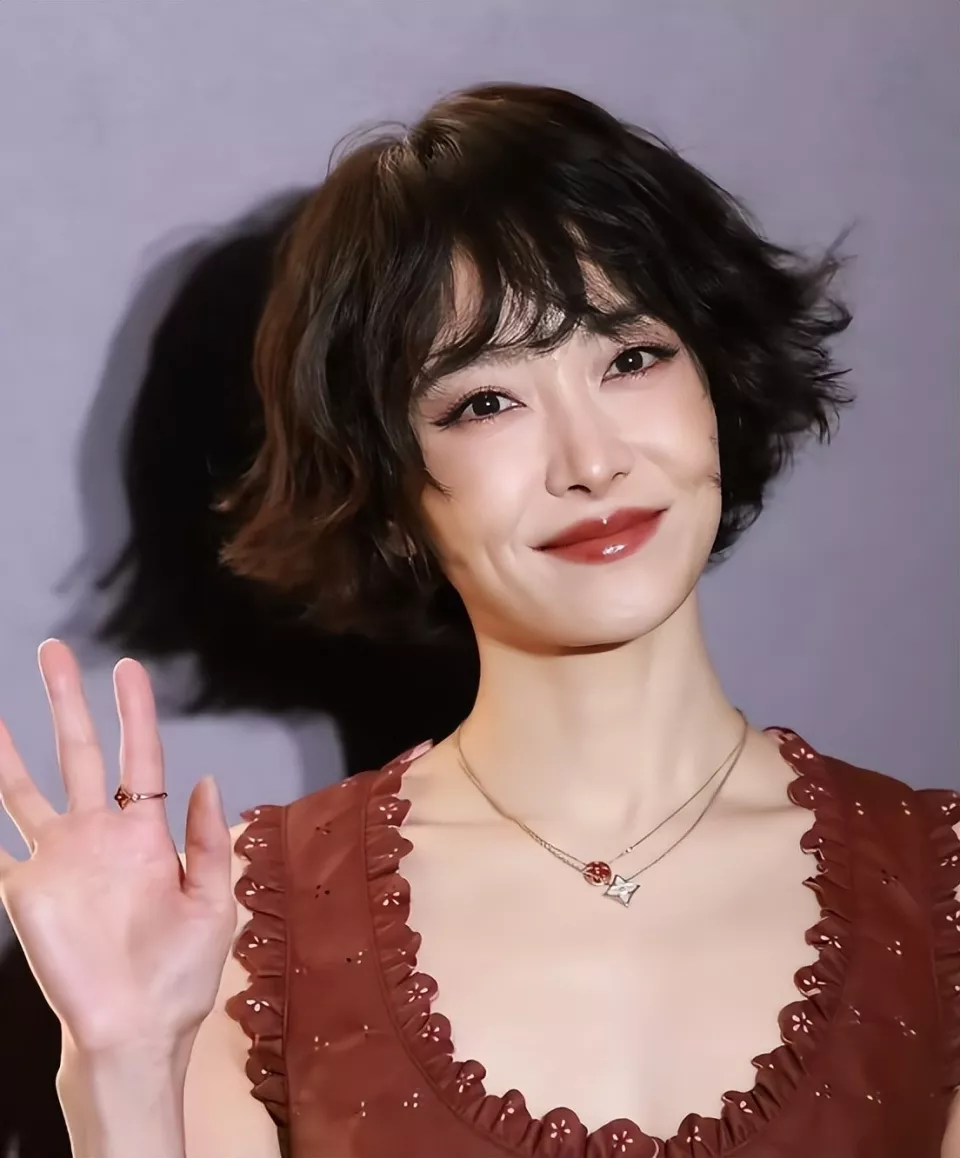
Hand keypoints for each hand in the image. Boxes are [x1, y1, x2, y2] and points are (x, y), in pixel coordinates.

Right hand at [0, 640, 235, 1055]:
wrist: (136, 1032)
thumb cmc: (179, 974)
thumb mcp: (212, 901)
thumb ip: (205, 839)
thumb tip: (205, 779)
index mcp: (146, 834)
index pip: (140, 757)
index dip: (134, 712)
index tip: (127, 668)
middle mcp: (98, 836)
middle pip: (81, 754)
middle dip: (68, 702)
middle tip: (55, 651)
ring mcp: (59, 860)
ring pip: (26, 789)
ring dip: (10, 750)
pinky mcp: (26, 892)